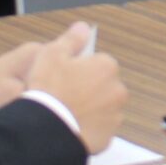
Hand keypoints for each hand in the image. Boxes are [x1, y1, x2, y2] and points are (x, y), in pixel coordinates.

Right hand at [27, 21, 125, 153]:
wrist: (47, 130)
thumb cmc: (49, 89)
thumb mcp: (52, 54)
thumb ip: (71, 39)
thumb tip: (83, 27)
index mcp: (107, 67)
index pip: (98, 63)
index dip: (80, 69)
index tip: (65, 77)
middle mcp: (118, 90)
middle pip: (103, 86)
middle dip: (89, 89)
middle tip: (65, 97)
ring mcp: (115, 116)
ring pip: (103, 108)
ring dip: (91, 110)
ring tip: (67, 114)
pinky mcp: (109, 137)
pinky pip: (99, 129)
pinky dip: (90, 129)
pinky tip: (72, 127)